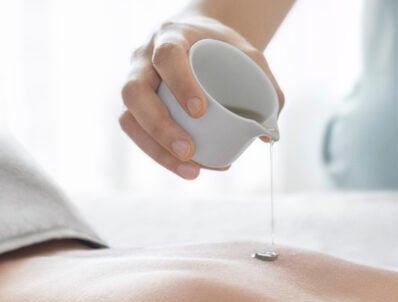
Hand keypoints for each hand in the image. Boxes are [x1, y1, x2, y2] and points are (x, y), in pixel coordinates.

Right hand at [120, 16, 283, 179]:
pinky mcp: (134, 107)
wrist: (198, 39)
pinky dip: (158, 154)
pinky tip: (184, 168)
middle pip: (135, 91)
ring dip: (156, 149)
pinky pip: (135, 133)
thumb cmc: (222, 50)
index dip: (180, 83)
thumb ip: (266, 88)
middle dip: (161, 127)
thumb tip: (267, 134)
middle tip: (189, 151)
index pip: (167, 56)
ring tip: (190, 169)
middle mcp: (144, 58)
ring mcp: (135, 82)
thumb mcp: (248, 56)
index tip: (200, 111)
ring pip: (129, 118)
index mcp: (171, 37)